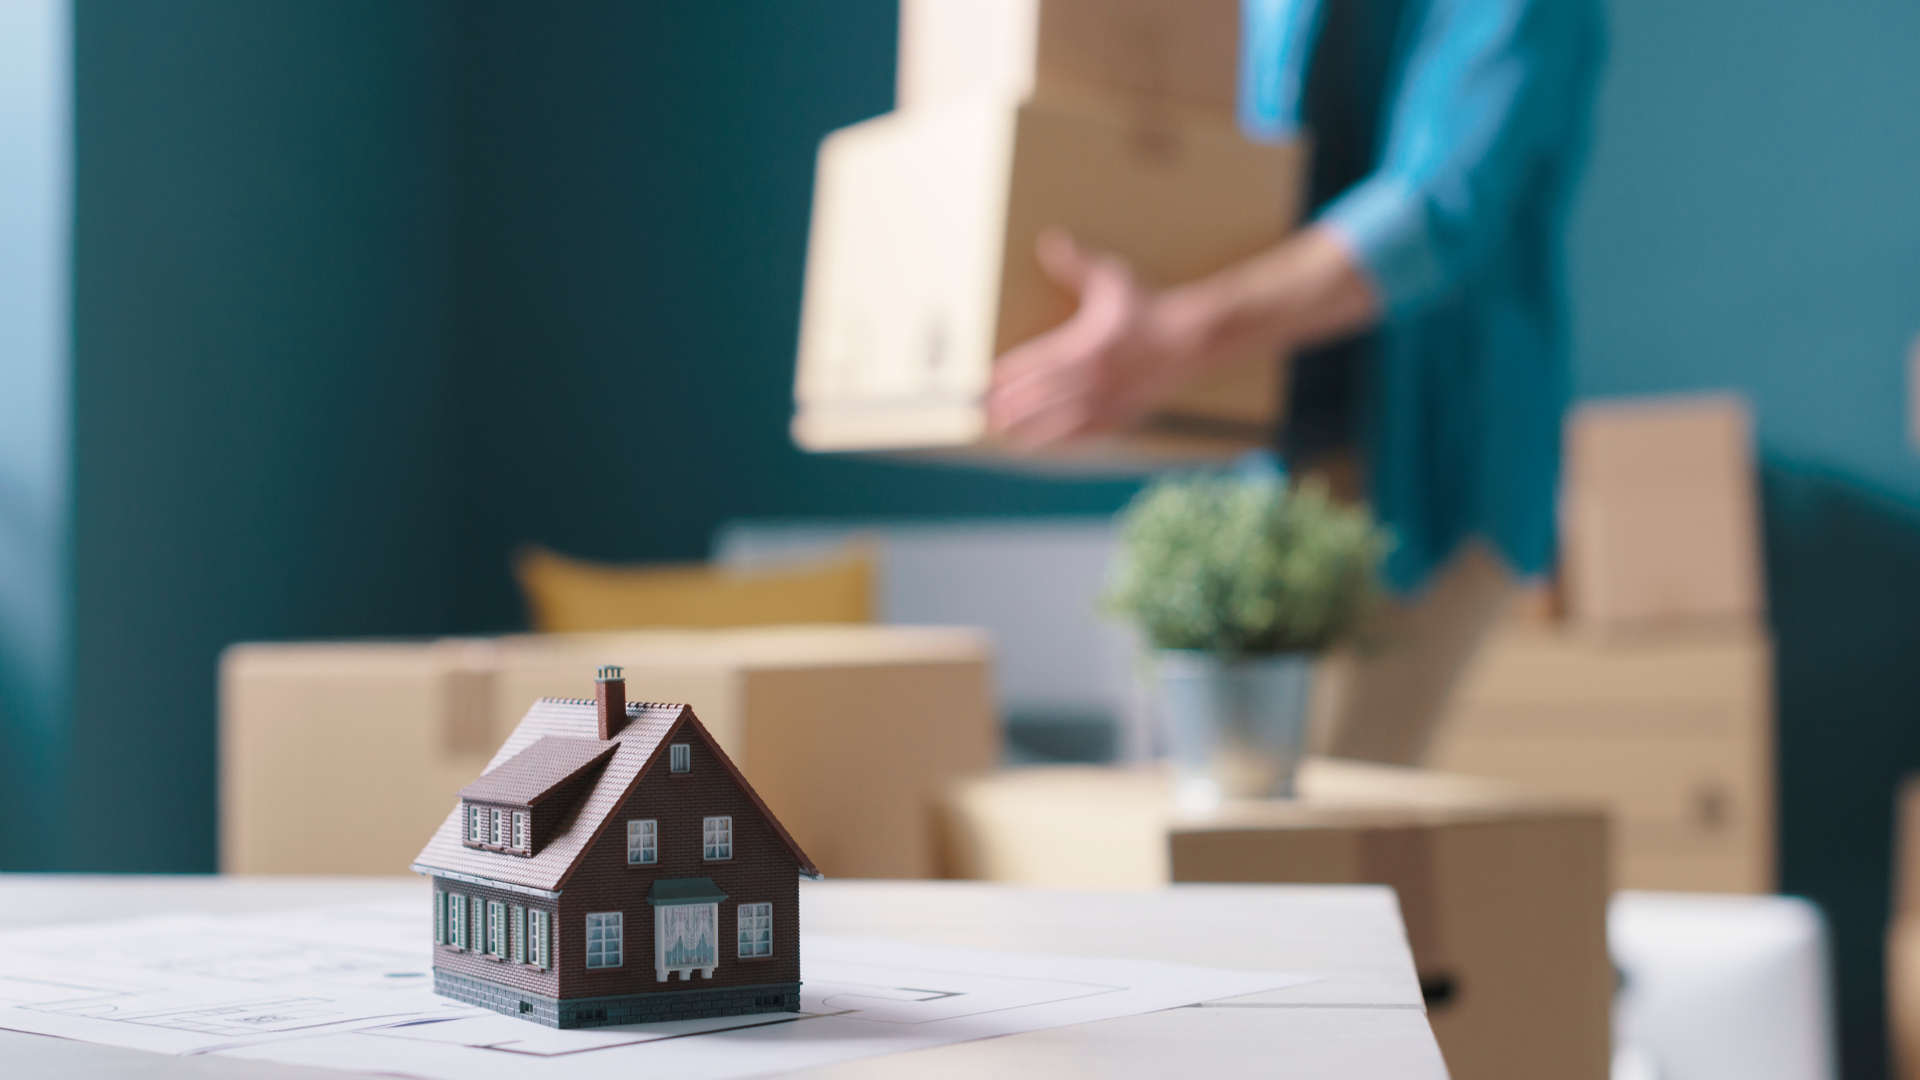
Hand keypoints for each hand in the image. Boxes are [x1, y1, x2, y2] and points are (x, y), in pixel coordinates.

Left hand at [985, 229, 1210, 452]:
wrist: (1194, 338)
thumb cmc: (1150, 306)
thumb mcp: (1113, 278)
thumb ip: (1077, 264)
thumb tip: (1049, 242)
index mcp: (1087, 345)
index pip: (1035, 363)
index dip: (1005, 376)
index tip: (982, 383)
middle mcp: (1095, 377)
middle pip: (1041, 398)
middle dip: (1010, 408)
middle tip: (983, 415)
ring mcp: (1110, 400)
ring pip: (1061, 423)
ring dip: (1032, 430)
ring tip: (1006, 436)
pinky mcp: (1124, 415)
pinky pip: (1088, 434)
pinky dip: (1064, 441)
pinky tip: (1046, 444)